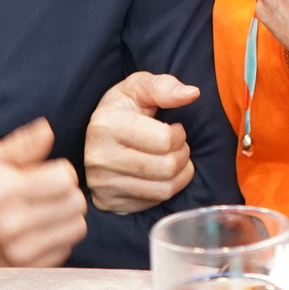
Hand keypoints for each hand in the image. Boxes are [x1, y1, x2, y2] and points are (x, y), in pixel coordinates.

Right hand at [0, 118, 87, 267]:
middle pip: (76, 203)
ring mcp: (19, 251)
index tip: (50, 173)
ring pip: (76, 227)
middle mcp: (11, 224)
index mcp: (3, 191)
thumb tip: (48, 130)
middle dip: (68, 193)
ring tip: (47, 211)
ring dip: (67, 217)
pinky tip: (40, 231)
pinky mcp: (24, 269)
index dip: (62, 171)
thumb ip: (23, 144)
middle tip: (51, 192)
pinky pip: (66, 249)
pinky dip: (58, 239)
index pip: (65, 179)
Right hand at [85, 72, 199, 213]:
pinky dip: (165, 189)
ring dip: (179, 174)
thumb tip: (192, 93)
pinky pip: (153, 203)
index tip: (174, 128)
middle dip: (182, 155)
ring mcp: (102, 183)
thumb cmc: (123, 108)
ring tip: (172, 159)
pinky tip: (159, 175)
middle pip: (166, 168)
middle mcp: (100, 156)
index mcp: (107, 124)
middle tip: (177, 146)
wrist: (97, 135)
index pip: (164, 140)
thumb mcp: (138, 87)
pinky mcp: (108, 202)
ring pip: (164, 190)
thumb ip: (164, 86)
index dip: (179, 134)